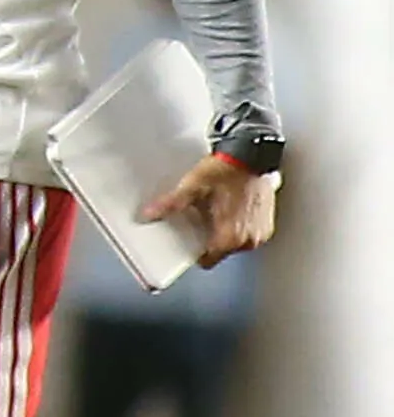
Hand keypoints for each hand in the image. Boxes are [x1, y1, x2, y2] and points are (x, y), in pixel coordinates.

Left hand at [141, 152, 276, 267]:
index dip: (193, 250)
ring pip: (234, 243)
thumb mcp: (192, 187)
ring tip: (217, 210)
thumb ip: (171, 204)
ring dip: (225, 231)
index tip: (186, 240)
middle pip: (220, 251)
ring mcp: (261, 232)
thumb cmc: (227, 170)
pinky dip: (239, 225)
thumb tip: (150, 214)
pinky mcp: (267, 223)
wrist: (252, 156)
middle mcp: (248, 240)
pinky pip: (247, 233)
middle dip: (209, 238)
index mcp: (229, 237)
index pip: (207, 261)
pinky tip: (231, 208)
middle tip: (200, 219)